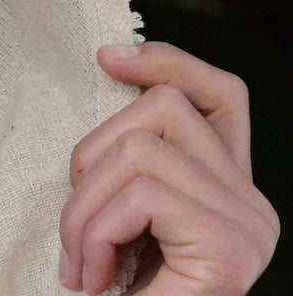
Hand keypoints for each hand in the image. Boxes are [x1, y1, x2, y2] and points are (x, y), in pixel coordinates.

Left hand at [58, 41, 278, 294]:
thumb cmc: (125, 290)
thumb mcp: (123, 213)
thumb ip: (129, 162)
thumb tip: (108, 63)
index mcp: (228, 183)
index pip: (218, 93)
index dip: (167, 61)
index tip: (106, 57)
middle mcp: (252, 199)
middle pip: (163, 108)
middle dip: (92, 157)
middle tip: (76, 233)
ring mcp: (248, 223)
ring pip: (140, 148)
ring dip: (84, 206)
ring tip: (80, 261)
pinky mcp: (230, 248)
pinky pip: (140, 195)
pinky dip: (95, 229)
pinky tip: (92, 276)